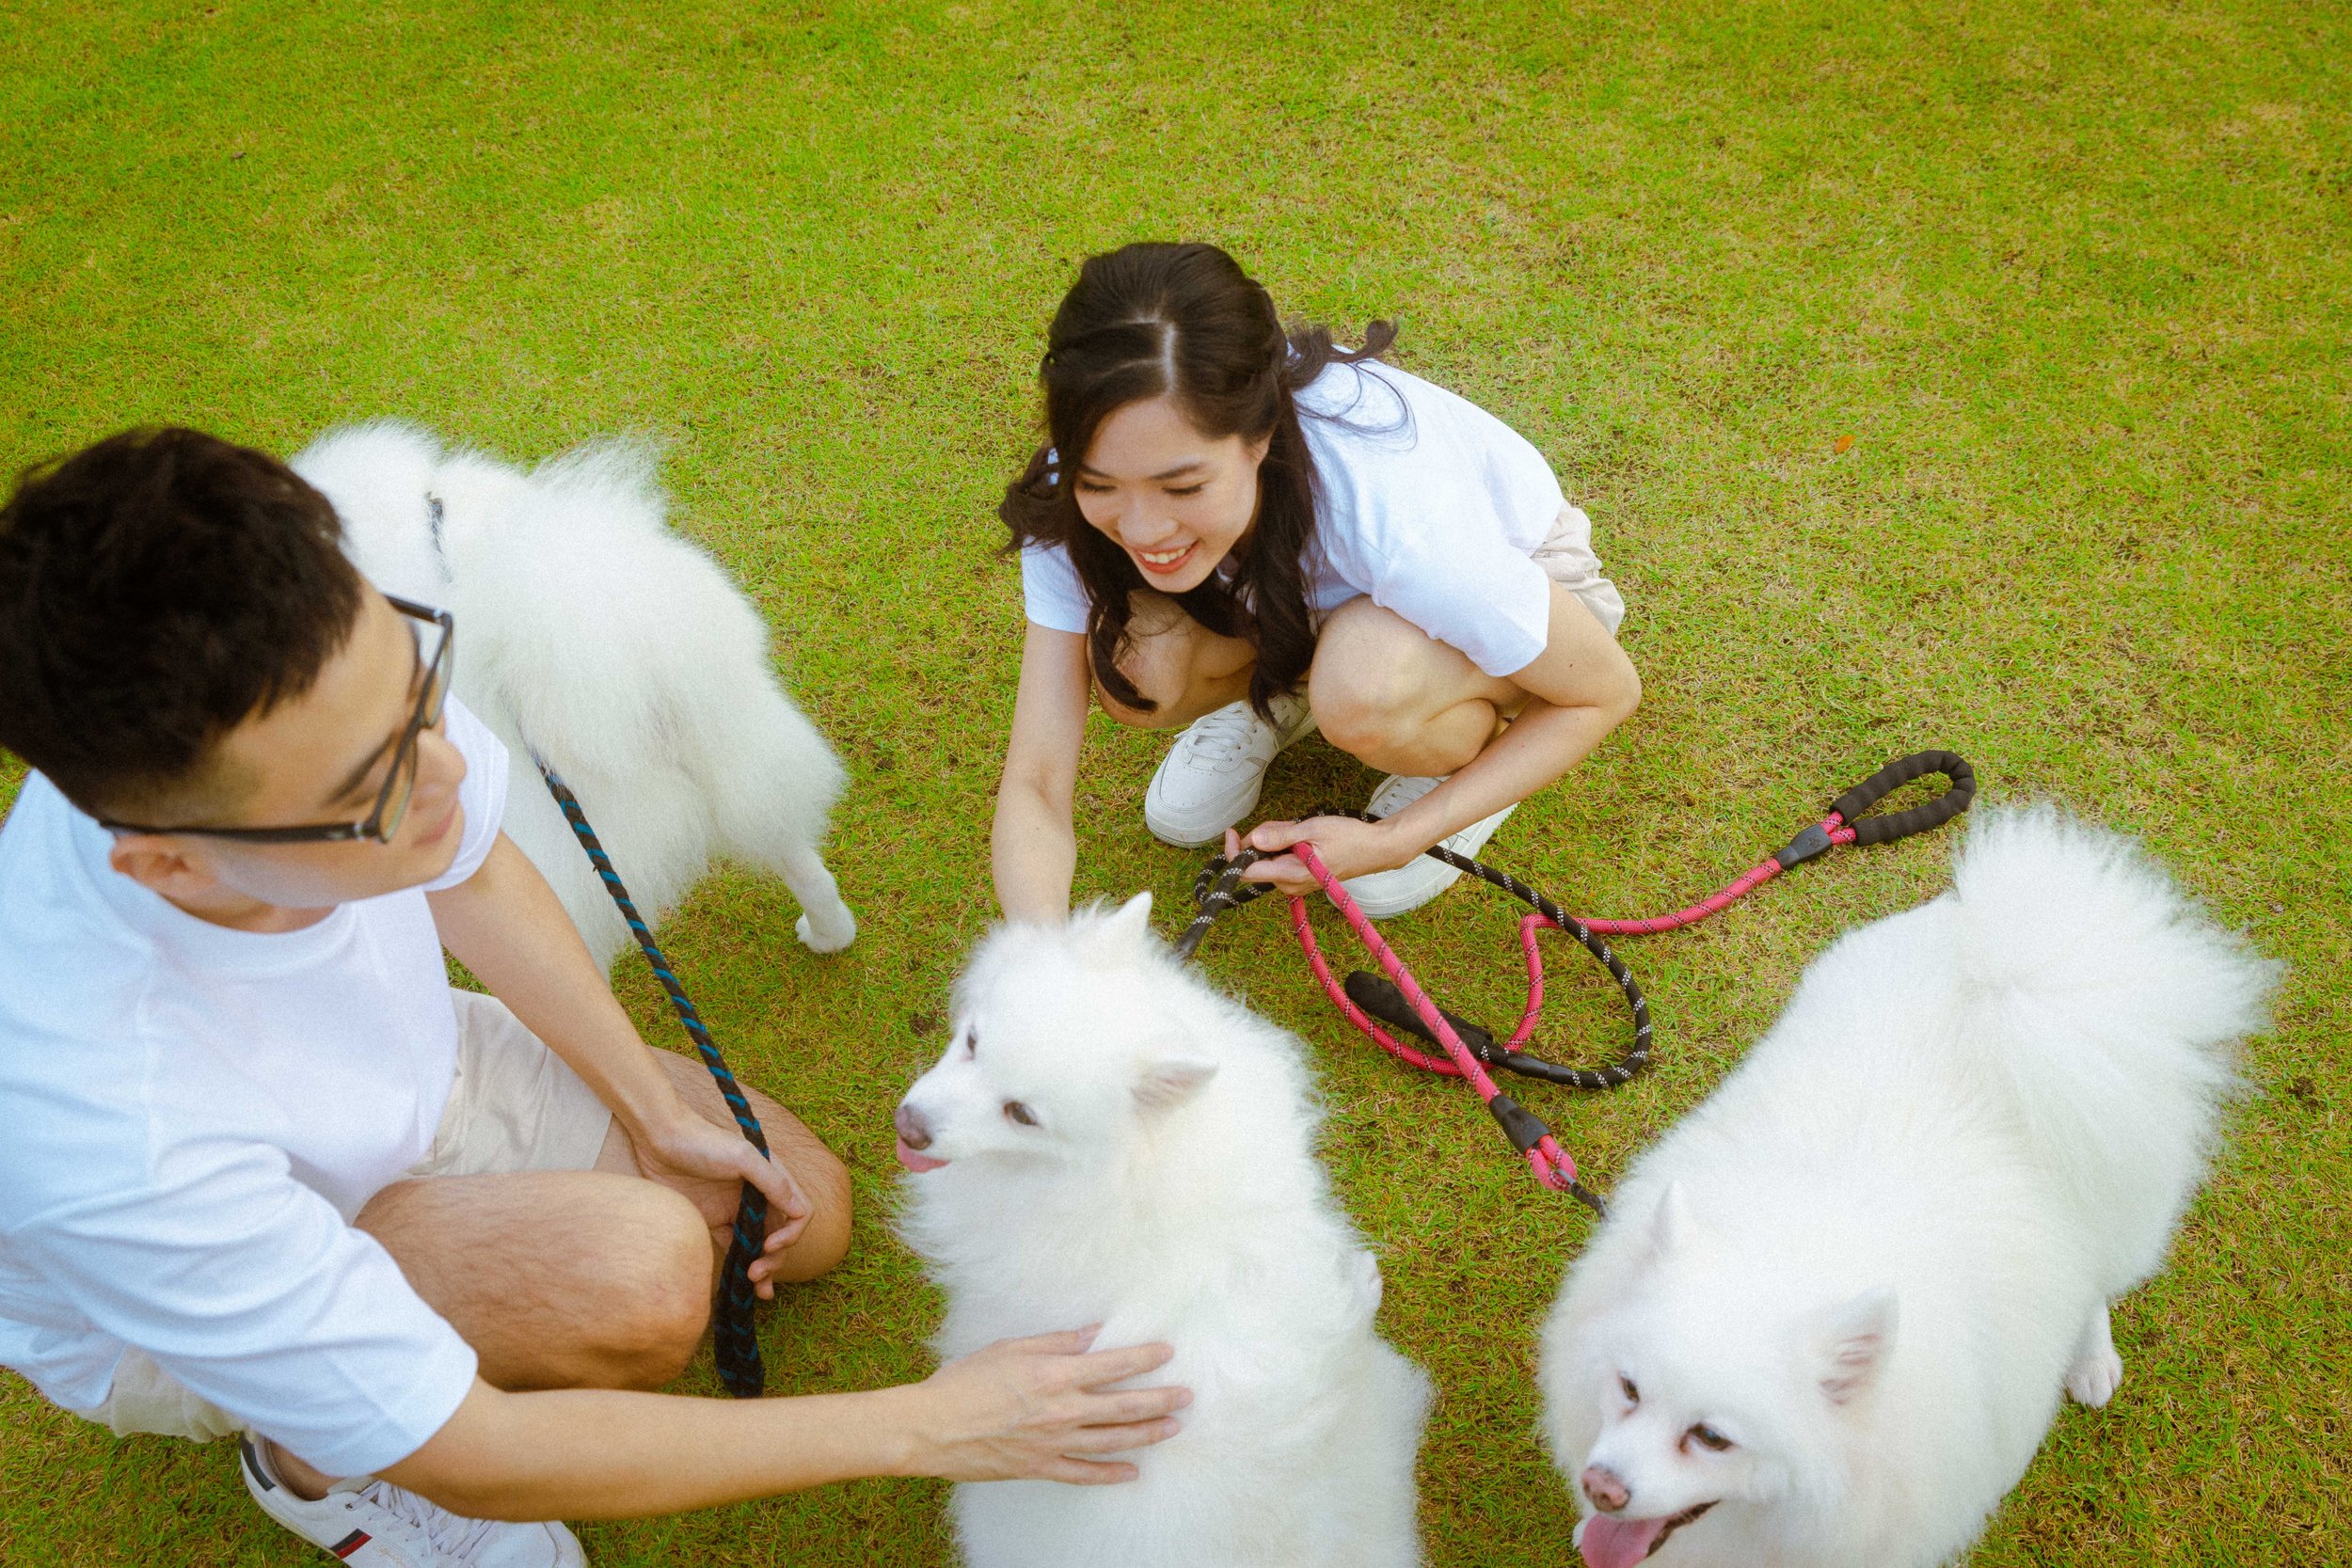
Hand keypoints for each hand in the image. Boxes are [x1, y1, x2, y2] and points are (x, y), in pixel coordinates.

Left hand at [631, 1109, 811, 1296]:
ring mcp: (734, 1208)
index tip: (769, 1246)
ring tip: (756, 1288)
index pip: (798, 1212)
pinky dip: (738, 1262)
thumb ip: (772, 1182)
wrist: (660, 1138)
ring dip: (762, 1266)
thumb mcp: (742, 1157)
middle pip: (779, 1233)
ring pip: (757, 1243)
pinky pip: (732, 1244)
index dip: (791, 1234)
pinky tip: (738, 1279)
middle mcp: (757, 1195)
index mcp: (772, 1179)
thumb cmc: (704, 1142)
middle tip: (757, 1274)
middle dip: (774, 1257)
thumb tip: (799, 1211)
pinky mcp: (712, 1218)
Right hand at [905, 1328, 1191, 1484]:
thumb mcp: (1010, 1348)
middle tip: (1187, 1396)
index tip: (1168, 1352)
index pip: (1114, 1365)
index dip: (1145, 1358)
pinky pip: (1084, 1474)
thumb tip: (1092, 1333)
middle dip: (1160, 1400)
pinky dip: (1110, 1474)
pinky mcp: (1040, 1468)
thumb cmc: (965, 1381)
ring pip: (1112, 1441)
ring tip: (1172, 1428)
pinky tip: (1131, 1472)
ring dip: (1146, 1435)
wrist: (931, 1427)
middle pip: (1124, 1406)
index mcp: (1055, 1374)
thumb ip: (1056, 1342)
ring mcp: (1054, 1443)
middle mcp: (1062, 1410)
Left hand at [1229, 815, 1409, 893]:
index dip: (1233, 853)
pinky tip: (1303, 837)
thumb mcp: (1313, 829)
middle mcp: (1290, 885)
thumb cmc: (1350, 838)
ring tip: (1300, 830)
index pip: (1247, 871)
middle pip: (1257, 863)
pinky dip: (1284, 846)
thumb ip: (1281, 834)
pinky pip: (1281, 862)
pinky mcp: (1302, 879)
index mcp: (1291, 875)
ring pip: (1269, 861)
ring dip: (1275, 841)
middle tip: (1284, 824)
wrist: (1377, 849)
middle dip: (1261, 840)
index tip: (1232, 831)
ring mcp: (1296, 884)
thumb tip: (1253, 839)